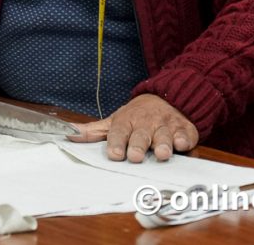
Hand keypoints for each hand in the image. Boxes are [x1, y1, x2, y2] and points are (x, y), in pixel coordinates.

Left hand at [68, 94, 197, 161]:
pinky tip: (182, 144)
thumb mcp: (115, 121)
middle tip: (134, 156)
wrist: (168, 97)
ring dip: (163, 143)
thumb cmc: (137, 116)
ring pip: (164, 135)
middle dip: (138, 145)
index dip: (116, 142)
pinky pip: (185, 134)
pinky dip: (184, 139)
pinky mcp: (184, 129)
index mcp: (127, 121)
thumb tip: (68, 134)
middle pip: (141, 135)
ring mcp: (166, 125)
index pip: (118, 132)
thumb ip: (93, 131)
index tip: (114, 154)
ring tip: (161, 153)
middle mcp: (146, 123)